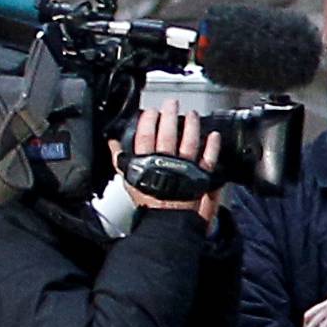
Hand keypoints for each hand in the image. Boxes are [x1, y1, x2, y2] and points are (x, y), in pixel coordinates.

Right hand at [111, 99, 222, 223]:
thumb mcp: (128, 180)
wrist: (165, 223)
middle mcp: (166, 162)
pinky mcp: (199, 176)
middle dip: (169, 115)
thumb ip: (120, 160)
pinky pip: (208, 158)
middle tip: (171, 104)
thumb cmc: (148, 204)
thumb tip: (112, 144)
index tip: (151, 111)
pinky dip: (212, 146)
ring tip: (191, 114)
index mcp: (147, 162)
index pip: (146, 134)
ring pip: (188, 141)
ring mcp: (184, 168)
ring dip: (190, 125)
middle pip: (168, 133)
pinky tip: (213, 135)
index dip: (148, 120)